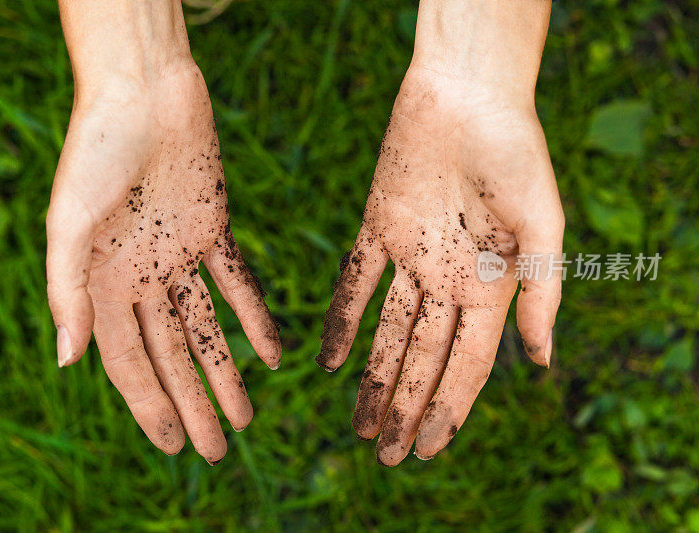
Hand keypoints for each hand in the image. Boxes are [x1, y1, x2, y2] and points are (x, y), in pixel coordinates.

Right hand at [45, 58, 280, 462]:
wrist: (144, 88)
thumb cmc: (98, 148)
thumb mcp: (70, 222)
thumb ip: (68, 291)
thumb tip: (68, 363)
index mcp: (102, 280)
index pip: (129, 360)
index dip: (151, 405)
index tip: (176, 446)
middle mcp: (141, 274)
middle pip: (172, 353)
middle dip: (195, 402)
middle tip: (220, 449)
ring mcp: (178, 253)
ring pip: (208, 326)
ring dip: (228, 371)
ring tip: (248, 418)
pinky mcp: (213, 227)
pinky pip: (237, 282)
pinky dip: (254, 317)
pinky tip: (273, 357)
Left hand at [316, 61, 562, 465]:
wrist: (467, 92)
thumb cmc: (516, 154)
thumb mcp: (543, 228)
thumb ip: (543, 294)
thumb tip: (543, 363)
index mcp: (492, 285)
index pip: (466, 365)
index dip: (447, 410)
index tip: (427, 452)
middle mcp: (449, 278)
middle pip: (422, 357)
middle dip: (405, 407)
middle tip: (383, 455)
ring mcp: (412, 255)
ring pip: (387, 331)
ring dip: (372, 378)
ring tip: (357, 425)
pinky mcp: (378, 226)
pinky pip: (355, 281)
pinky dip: (342, 319)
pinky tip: (330, 361)